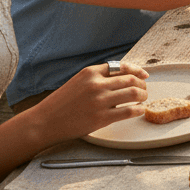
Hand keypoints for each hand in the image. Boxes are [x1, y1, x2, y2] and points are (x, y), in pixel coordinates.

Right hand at [24, 62, 150, 144]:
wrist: (45, 122)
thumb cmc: (61, 103)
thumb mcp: (78, 82)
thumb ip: (97, 78)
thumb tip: (122, 77)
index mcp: (90, 72)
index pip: (121, 66)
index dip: (137, 70)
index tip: (145, 74)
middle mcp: (96, 84)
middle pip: (130, 79)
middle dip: (142, 84)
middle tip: (144, 89)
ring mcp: (99, 101)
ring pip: (133, 93)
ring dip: (143, 96)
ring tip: (143, 99)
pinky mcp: (101, 118)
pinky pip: (128, 111)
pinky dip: (138, 110)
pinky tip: (139, 110)